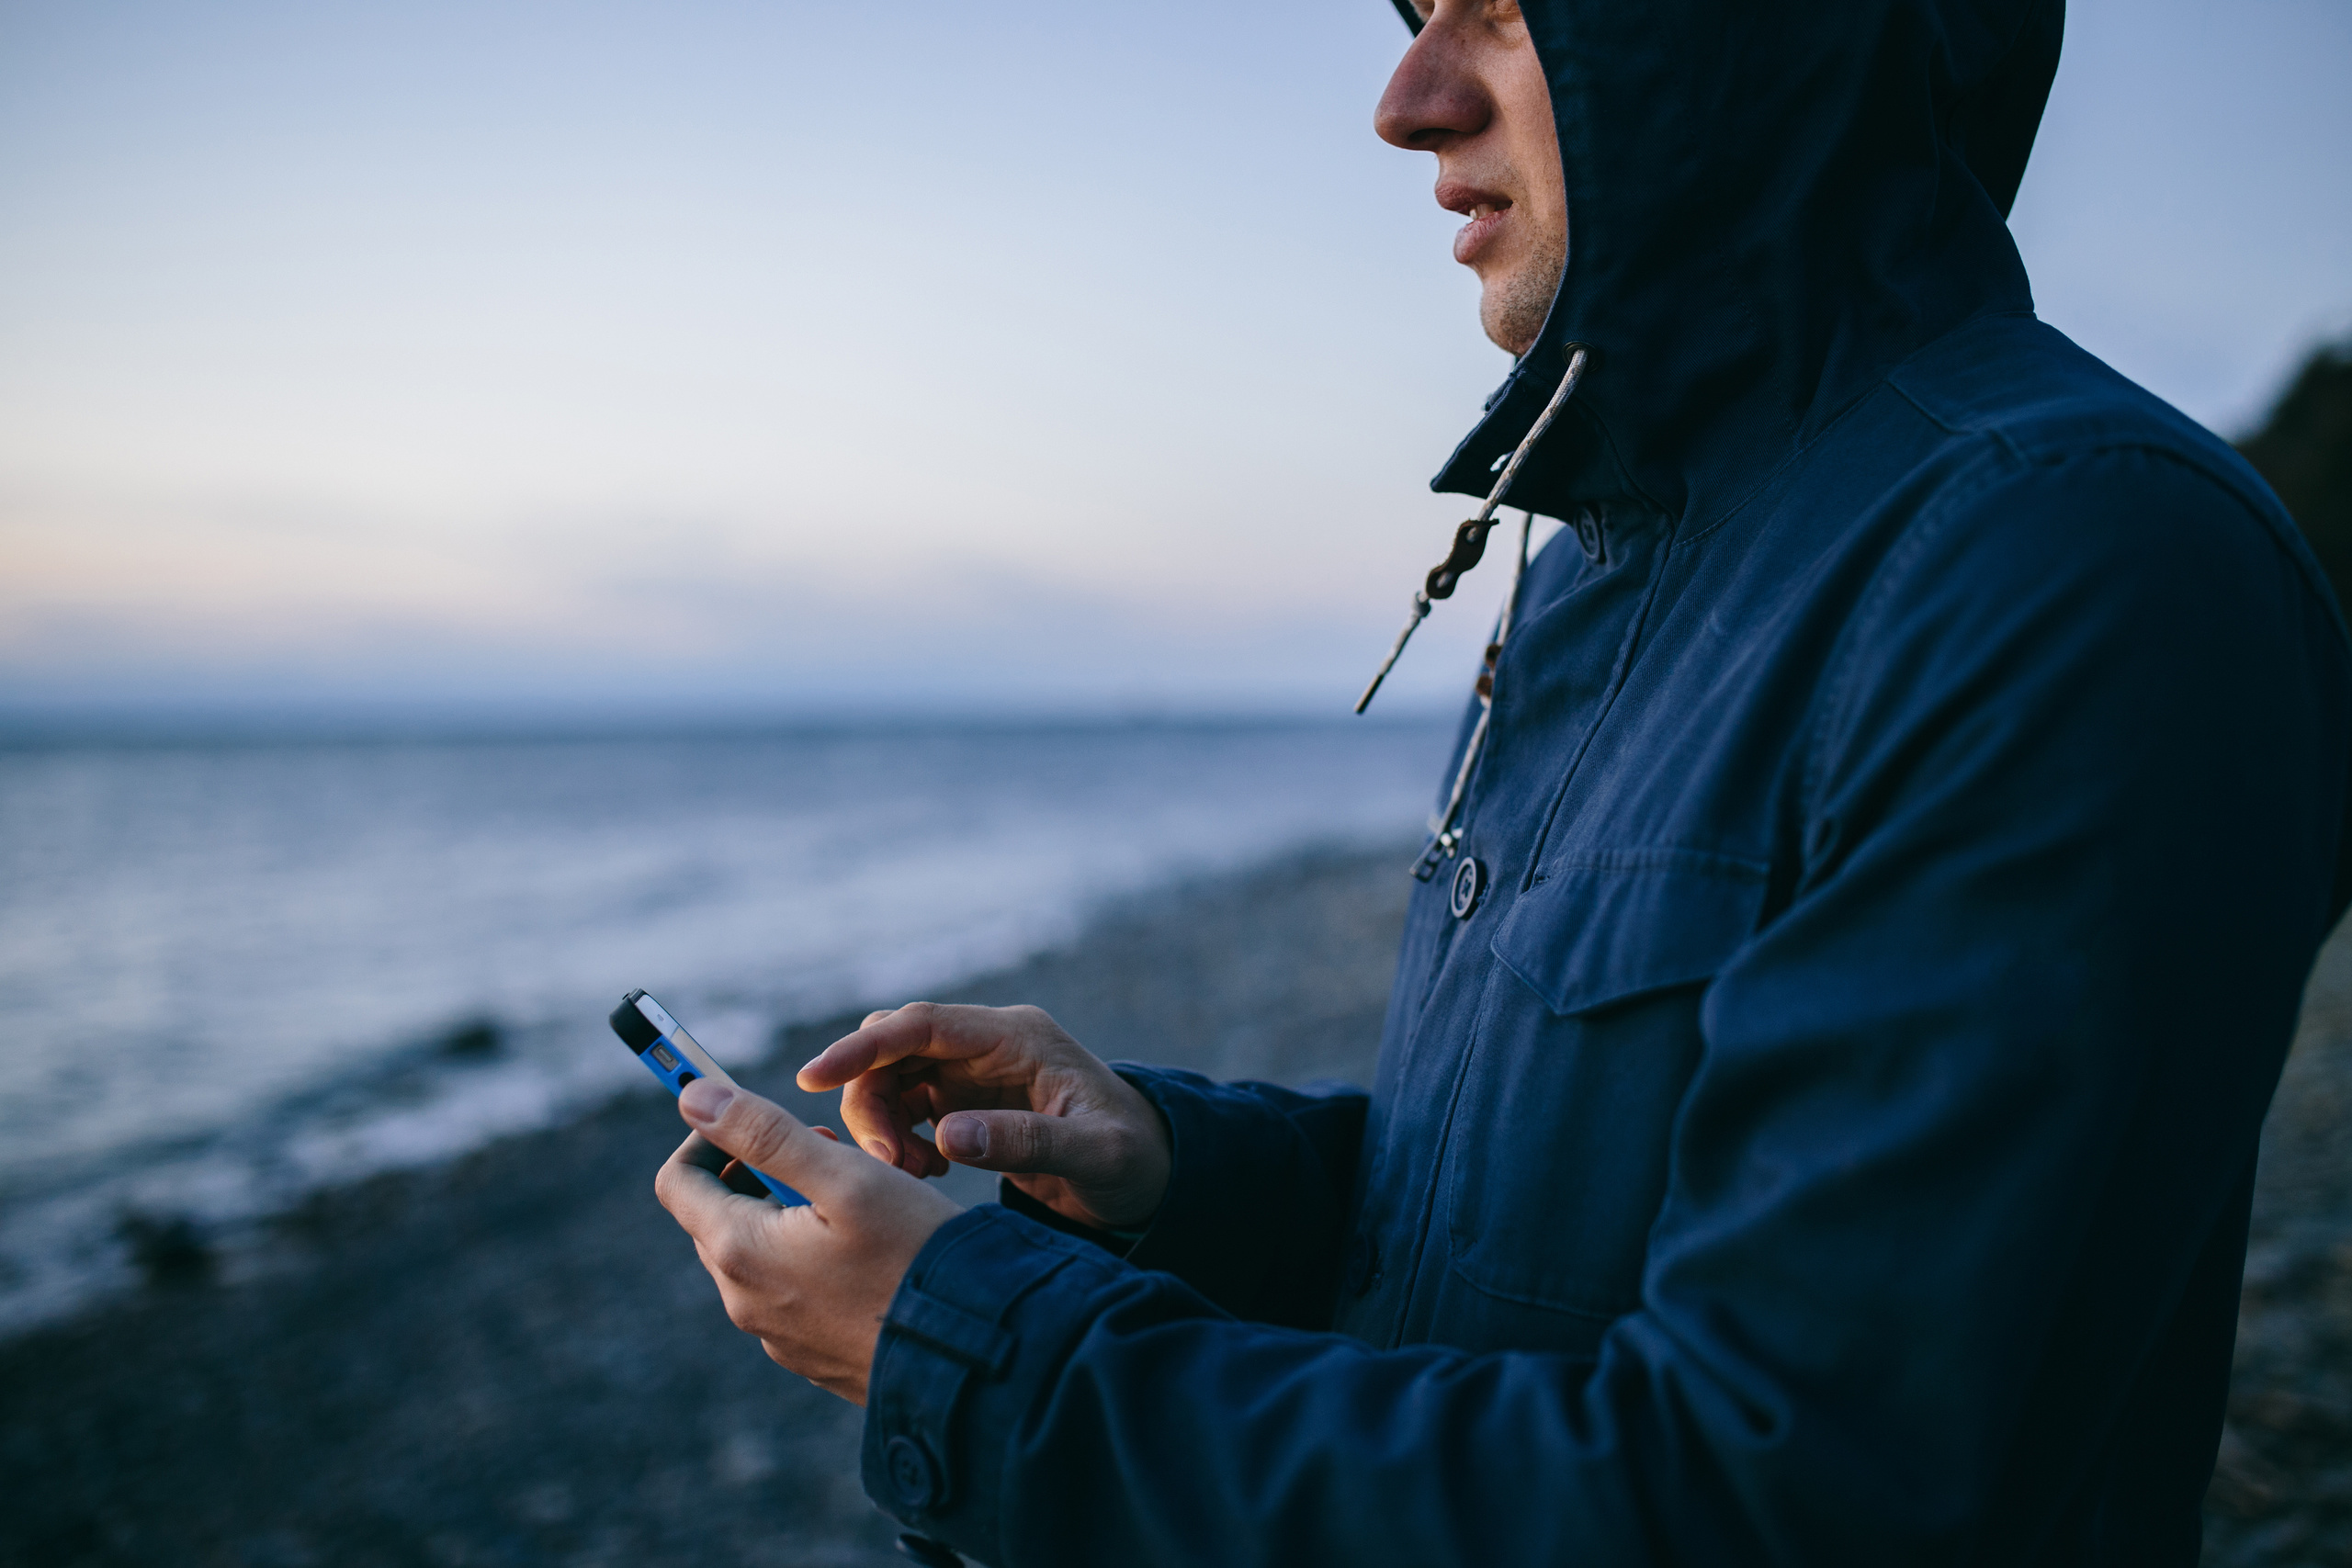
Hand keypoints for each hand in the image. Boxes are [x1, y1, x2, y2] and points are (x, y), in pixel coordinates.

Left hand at [654, 1077, 960, 1404]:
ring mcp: (778, 1335)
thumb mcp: (843, 1175)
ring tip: (863, 1200)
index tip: (752, 1116)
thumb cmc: (914, 1252)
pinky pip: (792, 1293)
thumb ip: (764, 1132)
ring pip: (761, 1253)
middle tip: (830, 1152)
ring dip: (792, 1213)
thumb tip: (693, 1097)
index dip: (706, 1137)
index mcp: (740, 1252)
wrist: (973, 1355)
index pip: (677, 1181)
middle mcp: (745, 1302)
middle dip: (761, 1171)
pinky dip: (814, 1258)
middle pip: (720, 1215)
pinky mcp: (813, 1355)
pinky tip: (874, 1253)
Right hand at [796, 1003, 1171, 1232]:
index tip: (813, 1076)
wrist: (1149, 1173)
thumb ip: (1024, 1141)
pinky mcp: (963, 1100)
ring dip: (879, 1125)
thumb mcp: (1094, 1154)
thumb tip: (946, 1133)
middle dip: (868, 1099)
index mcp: (1017, 1037)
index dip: (863, 1046)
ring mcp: (972, 1070)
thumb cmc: (1132, 1158)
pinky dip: (894, 1138)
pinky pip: (902, 1106)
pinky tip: (923, 1170)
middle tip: (885, 1163)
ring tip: (910, 1173)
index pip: (922, 1024)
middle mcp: (988, 1044)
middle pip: (893, 1047)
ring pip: (890, 1078)